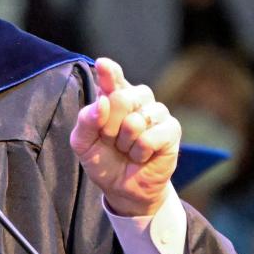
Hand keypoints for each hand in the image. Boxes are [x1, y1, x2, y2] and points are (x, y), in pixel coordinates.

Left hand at [70, 58, 179, 216]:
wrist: (122, 187)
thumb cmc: (102, 159)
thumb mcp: (82, 143)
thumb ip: (86, 120)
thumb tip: (102, 102)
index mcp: (112, 95)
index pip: (111, 76)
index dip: (109, 71)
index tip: (103, 65)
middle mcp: (136, 98)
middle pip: (121, 98)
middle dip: (109, 126)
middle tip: (111, 140)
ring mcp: (156, 112)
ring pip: (135, 120)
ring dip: (125, 142)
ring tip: (126, 149)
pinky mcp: (171, 130)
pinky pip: (150, 137)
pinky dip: (140, 152)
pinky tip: (141, 155)